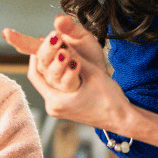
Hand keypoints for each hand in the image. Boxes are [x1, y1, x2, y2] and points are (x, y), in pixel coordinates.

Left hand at [2, 15, 128, 128]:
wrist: (122, 120)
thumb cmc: (109, 99)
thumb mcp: (91, 73)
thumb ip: (74, 56)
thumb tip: (61, 37)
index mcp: (56, 101)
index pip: (35, 75)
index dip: (36, 55)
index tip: (41, 40)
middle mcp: (53, 107)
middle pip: (39, 79)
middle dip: (44, 58)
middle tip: (49, 41)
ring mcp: (58, 109)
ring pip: (47, 82)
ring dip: (51, 66)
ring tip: (57, 49)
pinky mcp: (65, 108)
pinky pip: (55, 88)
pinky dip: (58, 75)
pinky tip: (65, 63)